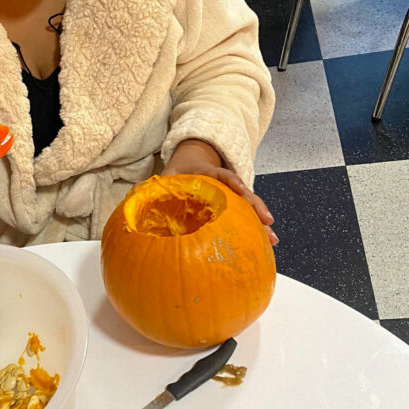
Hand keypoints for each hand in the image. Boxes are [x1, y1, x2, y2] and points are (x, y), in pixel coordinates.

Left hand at [162, 139, 277, 245]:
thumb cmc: (179, 174)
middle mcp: (225, 184)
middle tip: (267, 222)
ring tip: (272, 239)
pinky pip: (245, 218)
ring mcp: (232, 196)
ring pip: (249, 208)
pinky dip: (254, 230)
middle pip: (243, 193)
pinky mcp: (233, 207)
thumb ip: (157, 186)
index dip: (232, 182)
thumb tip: (136, 193)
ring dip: (260, 223)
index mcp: (209, 175)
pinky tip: (264, 245)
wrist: (192, 163)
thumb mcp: (169, 177)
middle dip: (256, 206)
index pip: (223, 175)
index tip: (241, 190)